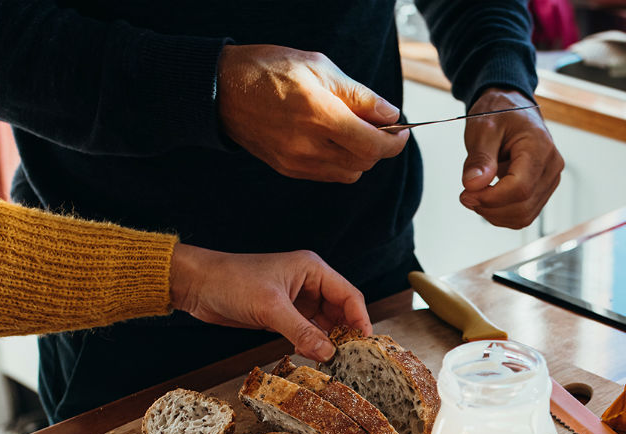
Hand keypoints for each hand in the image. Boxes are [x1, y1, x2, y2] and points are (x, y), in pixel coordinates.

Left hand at [169, 245, 370, 360]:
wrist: (197, 285)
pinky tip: (312, 356)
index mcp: (312, 270)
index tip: (365, 344)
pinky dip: (311, 344)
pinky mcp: (283, 314)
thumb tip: (329, 354)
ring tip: (333, 362)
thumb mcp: (270, 308)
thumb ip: (302, 332)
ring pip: (324, 324)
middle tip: (351, 358)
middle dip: (346, 333)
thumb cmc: (232, 282)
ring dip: (328, 341)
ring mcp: (296, 300)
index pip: (349, 295)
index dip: (360, 319)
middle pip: (341, 311)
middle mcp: (308, 283)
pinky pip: (307, 331)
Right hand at [217, 44, 409, 181]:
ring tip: (351, 131)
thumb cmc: (270, 70)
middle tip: (377, 125)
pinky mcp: (288, 169)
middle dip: (379, 147)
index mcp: (320, 114)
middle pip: (365, 162)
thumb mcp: (319, 67)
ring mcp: (297, 161)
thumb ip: (359, 95)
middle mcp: (309, 144)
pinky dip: (340, 161)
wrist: (223, 90)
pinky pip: (328, 175)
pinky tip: (332, 140)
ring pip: (349, 174)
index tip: (402, 132)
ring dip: (360, 156)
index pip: (373, 144)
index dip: (395, 142)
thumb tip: (390, 115)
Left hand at [459, 89, 563, 228]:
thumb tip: (473, 184)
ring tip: (476, 195)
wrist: (512, 108)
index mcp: (540, 147)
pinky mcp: (541, 191)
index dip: (491, 198)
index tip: (466, 193)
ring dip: (494, 214)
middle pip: (523, 207)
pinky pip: (523, 214)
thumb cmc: (501, 112)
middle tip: (466, 194)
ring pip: (523, 216)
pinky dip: (501, 213)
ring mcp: (549, 181)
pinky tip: (487, 198)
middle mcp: (551, 167)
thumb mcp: (483, 127)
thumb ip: (479, 157)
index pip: (520, 188)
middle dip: (489, 208)